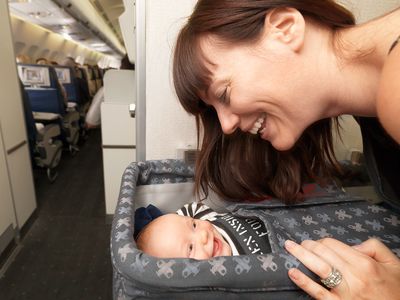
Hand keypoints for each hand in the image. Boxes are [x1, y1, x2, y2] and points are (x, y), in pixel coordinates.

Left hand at [284, 238, 399, 299]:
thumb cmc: (395, 291)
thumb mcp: (394, 265)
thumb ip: (375, 248)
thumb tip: (353, 245)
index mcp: (365, 264)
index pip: (335, 245)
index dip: (322, 241)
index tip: (316, 242)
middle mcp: (354, 276)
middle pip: (324, 253)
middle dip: (308, 245)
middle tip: (299, 243)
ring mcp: (345, 293)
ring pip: (319, 268)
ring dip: (301, 256)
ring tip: (290, 248)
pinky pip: (318, 293)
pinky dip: (304, 282)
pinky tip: (293, 273)